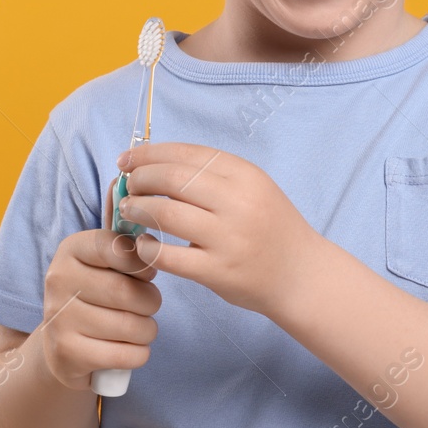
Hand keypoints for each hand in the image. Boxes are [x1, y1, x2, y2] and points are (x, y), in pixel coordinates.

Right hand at [36, 225, 161, 390]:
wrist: (61, 347)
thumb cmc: (97, 295)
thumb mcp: (105, 260)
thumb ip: (120, 229)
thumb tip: (121, 180)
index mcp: (71, 248)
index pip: (120, 248)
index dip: (144, 264)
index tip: (145, 272)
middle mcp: (58, 279)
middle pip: (129, 292)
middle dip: (150, 302)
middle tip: (145, 304)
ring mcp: (58, 318)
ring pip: (132, 326)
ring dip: (147, 330)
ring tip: (136, 327)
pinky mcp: (67, 353)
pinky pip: (127, 355)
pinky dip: (138, 354)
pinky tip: (126, 348)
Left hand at [116, 142, 323, 317]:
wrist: (301, 274)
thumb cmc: (270, 228)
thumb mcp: (253, 188)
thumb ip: (213, 175)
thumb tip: (154, 163)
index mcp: (245, 175)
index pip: (186, 153)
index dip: (149, 154)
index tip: (127, 160)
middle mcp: (238, 202)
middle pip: (172, 178)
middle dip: (140, 179)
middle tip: (128, 187)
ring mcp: (228, 238)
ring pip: (165, 214)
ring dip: (138, 209)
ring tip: (130, 212)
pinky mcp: (217, 271)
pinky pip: (168, 256)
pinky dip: (147, 248)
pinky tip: (144, 245)